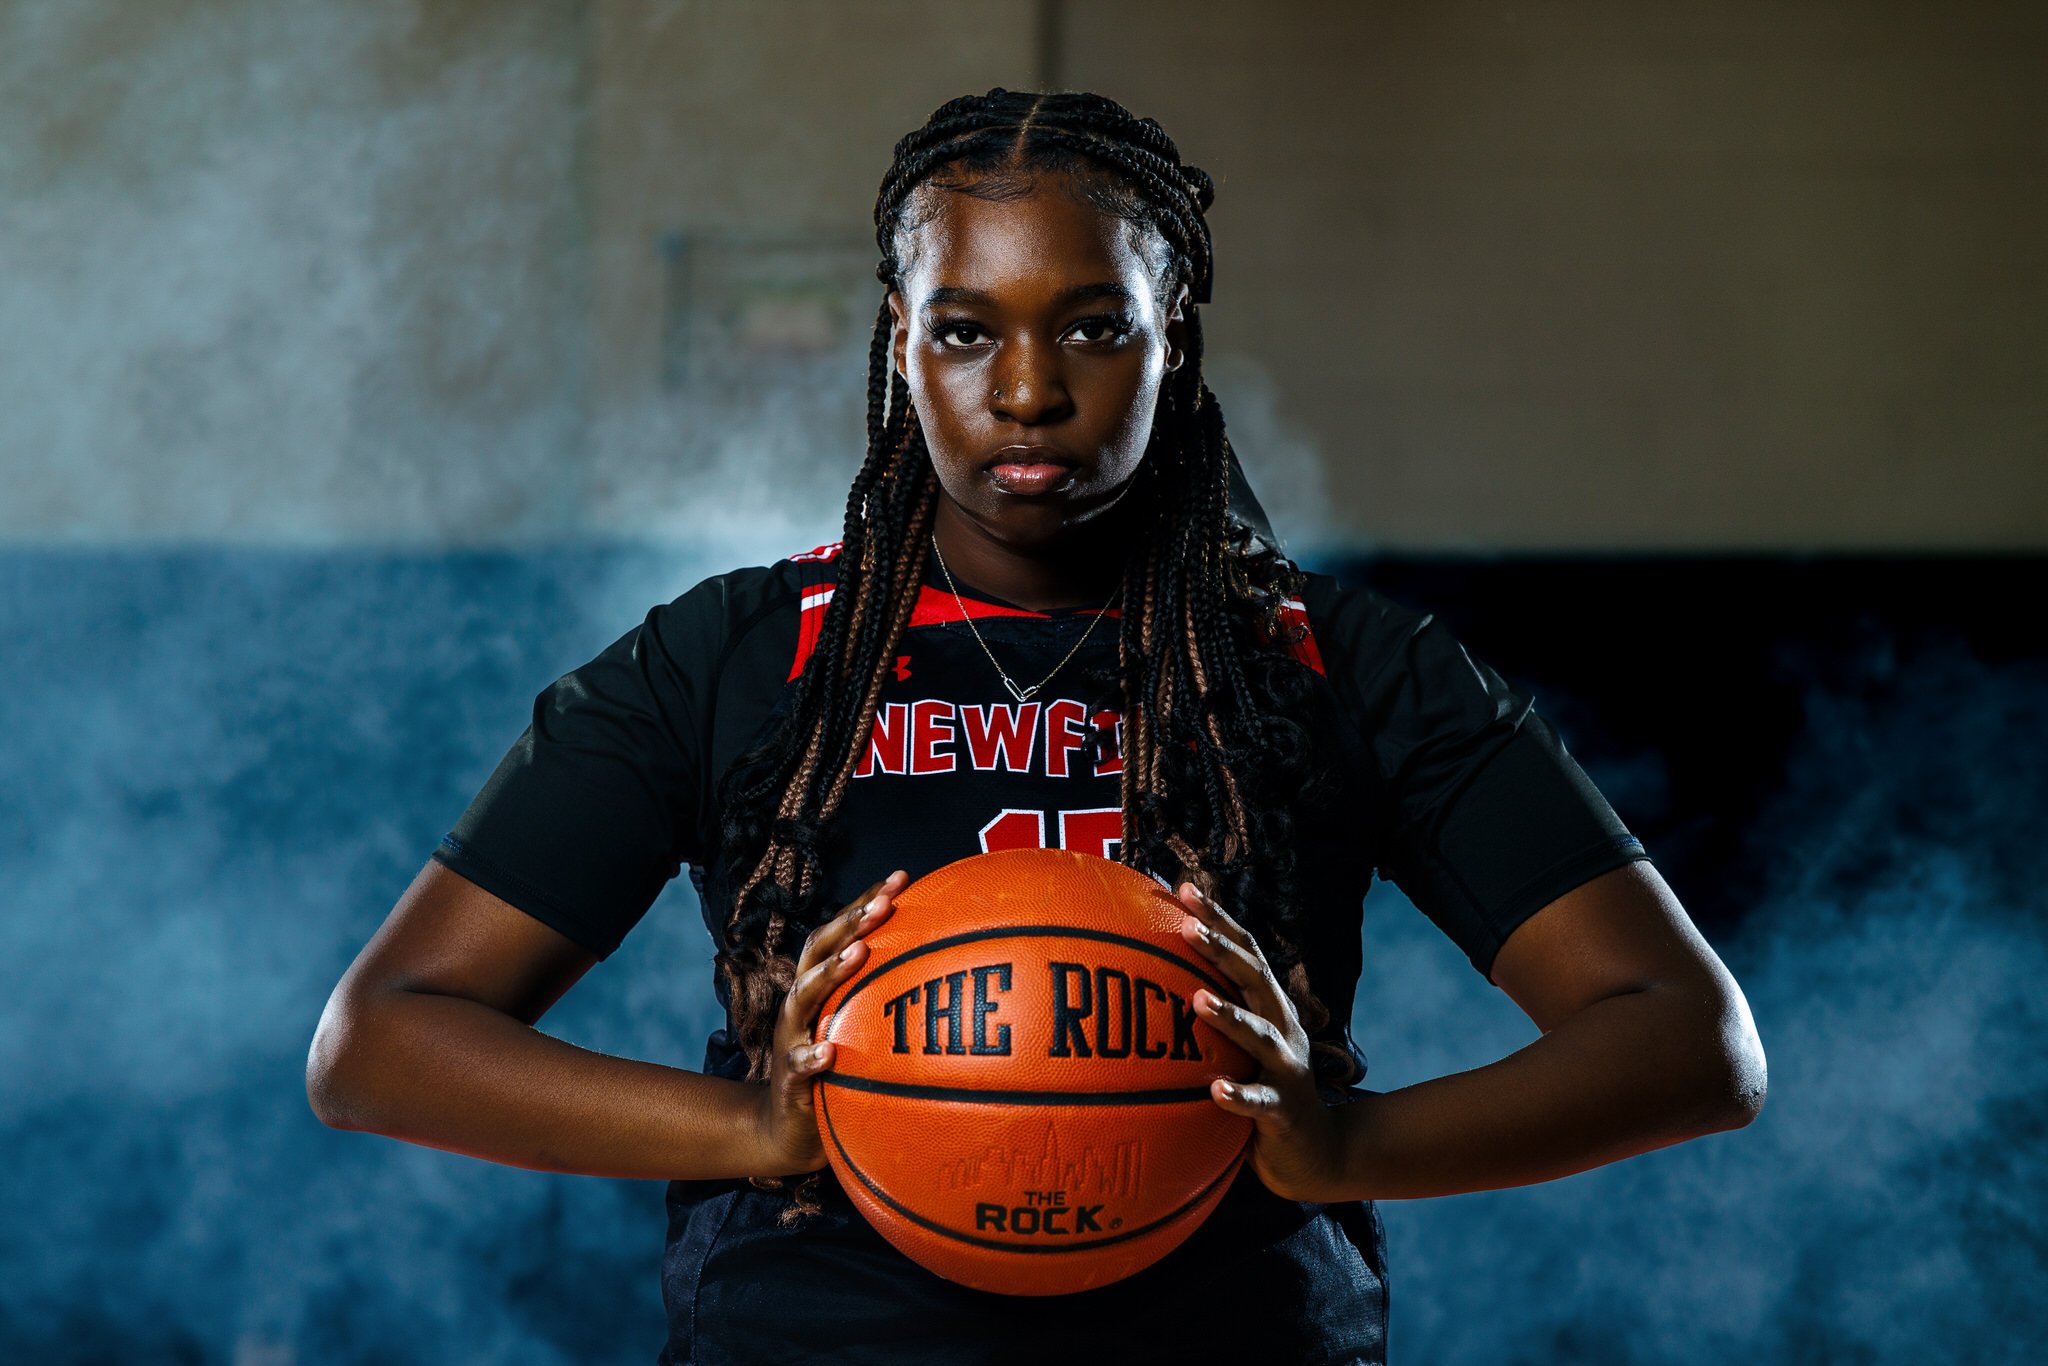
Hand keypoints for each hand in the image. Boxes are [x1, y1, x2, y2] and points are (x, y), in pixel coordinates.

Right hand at [751, 870, 906, 1174]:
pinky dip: (810, 1057)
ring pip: (803, 998)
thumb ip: (884, 998)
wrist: (786, 1130)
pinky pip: (797, 1066)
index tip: (901, 878)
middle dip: (849, 924)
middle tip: (882, 904)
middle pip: (817, 952)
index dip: (864, 904)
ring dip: (830, 973)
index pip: (839, 934)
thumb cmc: (834, 1070)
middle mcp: (801, 1005)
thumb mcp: (858, 1028)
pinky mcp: (789, 1081)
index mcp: (819, 987)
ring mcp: (791, 1040)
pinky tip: (828, 1052)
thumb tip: (945, 968)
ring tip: (859, 953)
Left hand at [1176, 882, 1347, 1202]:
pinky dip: (1239, 1096)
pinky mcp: (1284, 1111)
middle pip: (1254, 978)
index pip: (1245, 951)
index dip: (1219, 918)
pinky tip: (1216, 1090)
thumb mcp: (1239, 1047)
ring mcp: (1287, 1069)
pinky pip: (1260, 1103)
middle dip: (1223, 949)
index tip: (1183, 887)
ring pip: (1259, 1036)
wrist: (1315, 1153)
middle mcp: (1282, 1028)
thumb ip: (1210, 1014)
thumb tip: (1149, 982)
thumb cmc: (1262, 1090)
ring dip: (1230, 1016)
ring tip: (1197, 1000)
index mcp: (1269, 1007)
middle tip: (1189, 925)